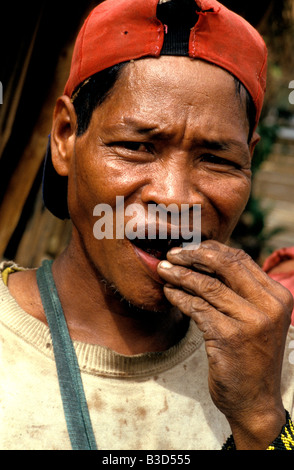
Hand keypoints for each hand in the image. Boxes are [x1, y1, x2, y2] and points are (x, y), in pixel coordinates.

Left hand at [157, 240, 292, 448]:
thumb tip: (207, 258)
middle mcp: (269, 306)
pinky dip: (179, 297)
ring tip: (163, 271)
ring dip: (180, 275)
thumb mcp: (256, 319)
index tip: (190, 248)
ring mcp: (251, 321)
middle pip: (225, 265)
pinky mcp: (229, 337)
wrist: (255, 401)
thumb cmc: (251, 356)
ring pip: (207, 285)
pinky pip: (197, 307)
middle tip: (172, 254)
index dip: (211, 250)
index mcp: (277, 296)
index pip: (241, 259)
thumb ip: (241, 291)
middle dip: (193, 255)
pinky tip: (168, 294)